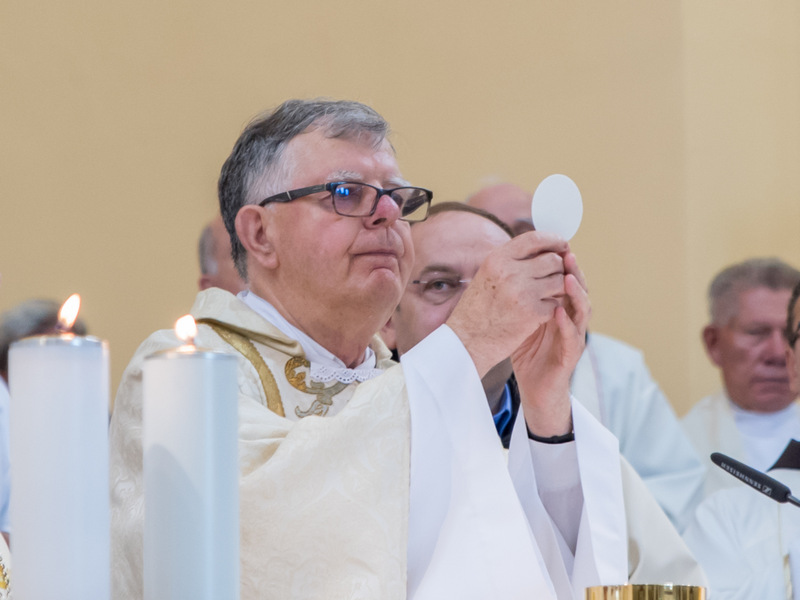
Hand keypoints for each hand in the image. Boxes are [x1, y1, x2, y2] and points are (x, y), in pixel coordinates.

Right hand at [447, 232, 568, 377]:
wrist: (467, 340)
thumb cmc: (477, 309)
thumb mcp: (487, 275)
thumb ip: (511, 261)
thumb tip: (542, 249)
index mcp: (497, 259)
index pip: (535, 238)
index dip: (554, 240)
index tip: (562, 246)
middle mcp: (510, 272)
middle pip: (553, 260)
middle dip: (558, 269)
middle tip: (552, 279)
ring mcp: (523, 292)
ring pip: (560, 281)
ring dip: (558, 289)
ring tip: (545, 296)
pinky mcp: (532, 313)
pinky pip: (556, 303)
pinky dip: (550, 309)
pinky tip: (537, 313)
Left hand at [511, 252, 589, 436]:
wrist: (534, 386)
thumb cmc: (528, 350)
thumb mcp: (520, 317)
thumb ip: (519, 295)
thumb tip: (502, 268)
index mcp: (560, 306)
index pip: (565, 278)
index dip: (562, 262)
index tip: (554, 244)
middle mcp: (570, 318)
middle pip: (578, 288)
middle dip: (573, 270)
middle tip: (567, 253)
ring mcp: (573, 336)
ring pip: (582, 309)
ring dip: (576, 292)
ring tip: (568, 277)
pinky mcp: (570, 355)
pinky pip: (573, 337)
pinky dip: (566, 324)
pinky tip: (558, 312)